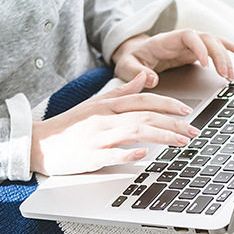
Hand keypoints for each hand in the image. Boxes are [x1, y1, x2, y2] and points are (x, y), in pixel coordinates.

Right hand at [30, 72, 198, 176]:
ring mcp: (98, 137)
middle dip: (173, 123)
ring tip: (181, 142)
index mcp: (108, 105)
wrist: (40, 142)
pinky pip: (112, 154)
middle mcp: (105, 119)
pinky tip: (145, 155)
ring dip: (161, 136)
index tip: (186, 111)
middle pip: (145, 116)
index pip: (143, 100)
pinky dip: (128, 153)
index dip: (167, 104)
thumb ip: (122, 92)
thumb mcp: (96, 103)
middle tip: (194, 132)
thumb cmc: (70, 126)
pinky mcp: (90, 156)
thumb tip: (145, 77)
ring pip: (135, 132)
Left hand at [112, 30, 233, 86]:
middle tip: (225, 75)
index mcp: (167, 40)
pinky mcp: (195, 51)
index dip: (199, 49)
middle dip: (219, 55)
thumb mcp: (127, 66)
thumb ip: (136, 72)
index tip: (206, 64)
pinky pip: (214, 47)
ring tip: (232, 75)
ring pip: (213, 43)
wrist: (133, 53)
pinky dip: (227, 49)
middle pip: (206, 39)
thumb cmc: (131, 59)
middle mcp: (182, 39)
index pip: (189, 37)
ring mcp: (190, 44)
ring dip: (225, 57)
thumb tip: (151, 79)